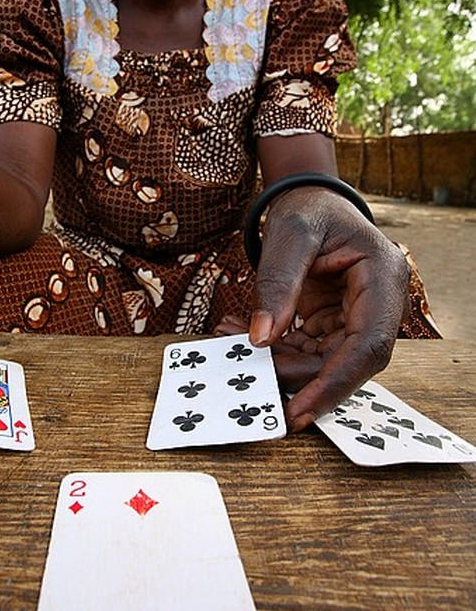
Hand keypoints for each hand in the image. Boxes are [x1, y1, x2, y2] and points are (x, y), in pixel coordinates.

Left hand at [247, 187, 408, 431]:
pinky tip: (237, 333)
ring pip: (323, 360)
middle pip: (346, 360)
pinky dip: (273, 349)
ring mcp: (358, 315)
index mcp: (383, 276)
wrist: (309, 199)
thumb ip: (277, 283)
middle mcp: (379, 302)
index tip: (299, 411)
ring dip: (276, 361)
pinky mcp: (335, 323)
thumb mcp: (290, 235)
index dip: (336, 383)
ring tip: (227, 340)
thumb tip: (260, 338)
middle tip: (244, 376)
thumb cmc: (307, 208)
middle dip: (295, 375)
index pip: (368, 345)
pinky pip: (307, 349)